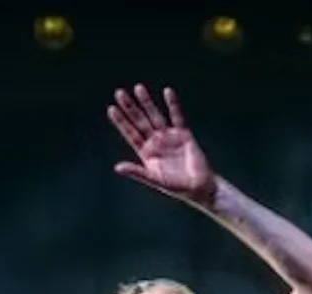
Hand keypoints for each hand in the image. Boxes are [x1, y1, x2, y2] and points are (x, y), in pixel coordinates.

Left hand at [108, 85, 214, 206]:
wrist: (199, 187)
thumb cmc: (177, 187)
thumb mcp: (154, 180)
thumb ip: (137, 172)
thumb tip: (117, 167)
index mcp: (146, 153)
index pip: (131, 134)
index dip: (121, 122)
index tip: (111, 108)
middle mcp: (156, 142)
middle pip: (140, 121)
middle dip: (130, 108)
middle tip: (119, 93)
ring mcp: (169, 137)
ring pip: (155, 116)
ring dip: (147, 102)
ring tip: (138, 88)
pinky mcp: (184, 134)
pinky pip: (177, 116)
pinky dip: (173, 105)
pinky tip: (167, 92)